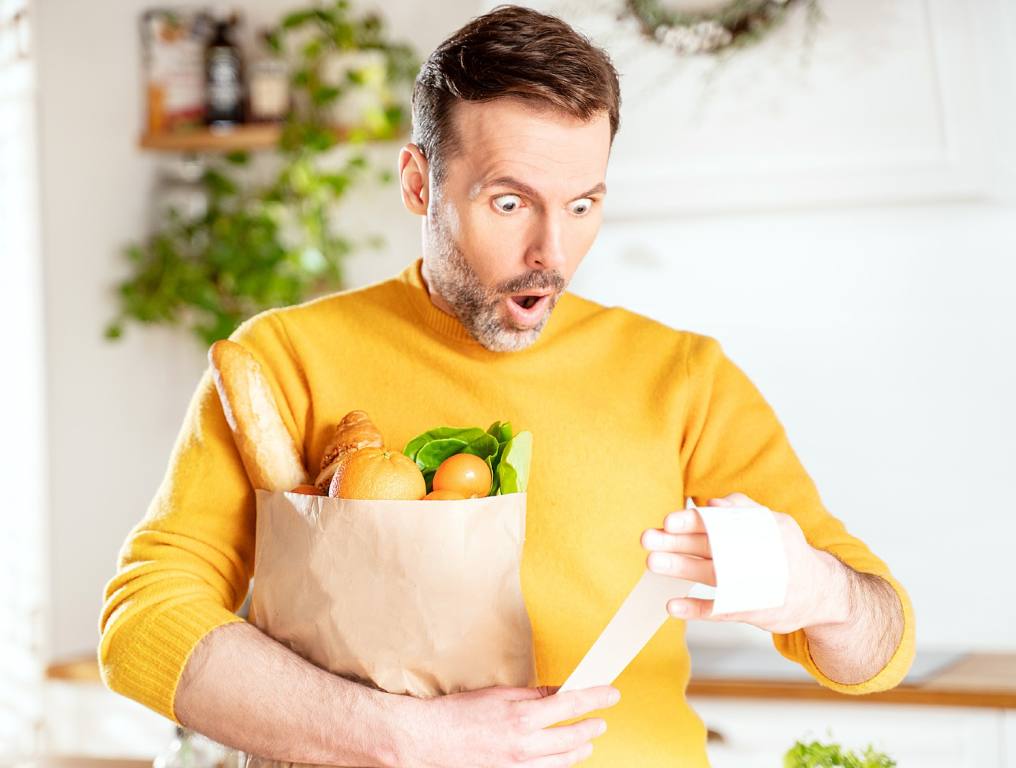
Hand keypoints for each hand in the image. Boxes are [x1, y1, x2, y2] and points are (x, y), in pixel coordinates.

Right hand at [390, 684, 619, 767]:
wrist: (429, 741)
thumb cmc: (459, 714)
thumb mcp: (499, 694)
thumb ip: (533, 695)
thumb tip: (559, 693)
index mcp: (523, 717)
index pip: (571, 704)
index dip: (596, 698)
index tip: (612, 694)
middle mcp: (525, 745)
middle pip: (573, 737)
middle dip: (592, 727)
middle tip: (602, 720)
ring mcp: (519, 766)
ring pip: (563, 761)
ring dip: (580, 749)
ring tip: (588, 741)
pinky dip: (558, 765)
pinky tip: (562, 758)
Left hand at [640, 493, 850, 633]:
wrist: (824, 593)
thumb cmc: (789, 552)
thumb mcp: (777, 525)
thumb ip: (745, 510)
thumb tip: (713, 502)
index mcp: (758, 532)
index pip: (721, 523)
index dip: (694, 522)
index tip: (669, 521)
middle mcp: (755, 557)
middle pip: (709, 547)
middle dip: (676, 542)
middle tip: (648, 539)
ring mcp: (753, 586)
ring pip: (710, 574)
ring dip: (680, 568)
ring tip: (652, 562)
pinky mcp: (751, 611)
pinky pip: (720, 610)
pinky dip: (696, 609)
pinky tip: (673, 606)